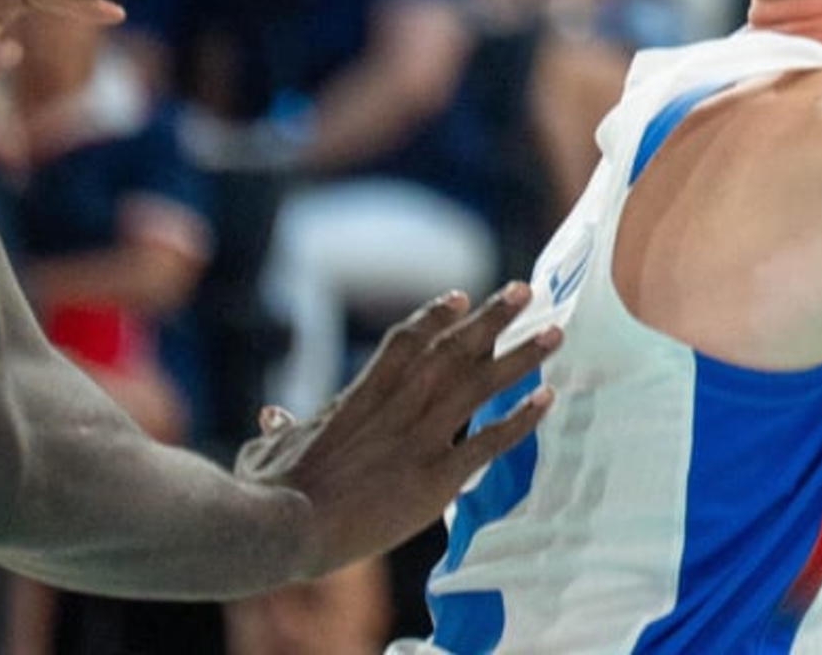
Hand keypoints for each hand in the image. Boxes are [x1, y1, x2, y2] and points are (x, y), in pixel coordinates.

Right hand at [236, 286, 557, 581]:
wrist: (282, 528)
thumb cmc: (267, 493)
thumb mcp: (268, 452)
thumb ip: (280, 431)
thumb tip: (272, 417)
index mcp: (359, 399)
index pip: (404, 344)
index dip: (435, 318)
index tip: (461, 297)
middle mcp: (397, 409)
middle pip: (454, 352)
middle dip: (492, 320)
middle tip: (525, 292)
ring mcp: (418, 440)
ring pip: (480, 386)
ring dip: (521, 357)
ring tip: (554, 334)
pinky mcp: (435, 478)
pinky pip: (489, 442)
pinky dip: (520, 419)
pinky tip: (548, 398)